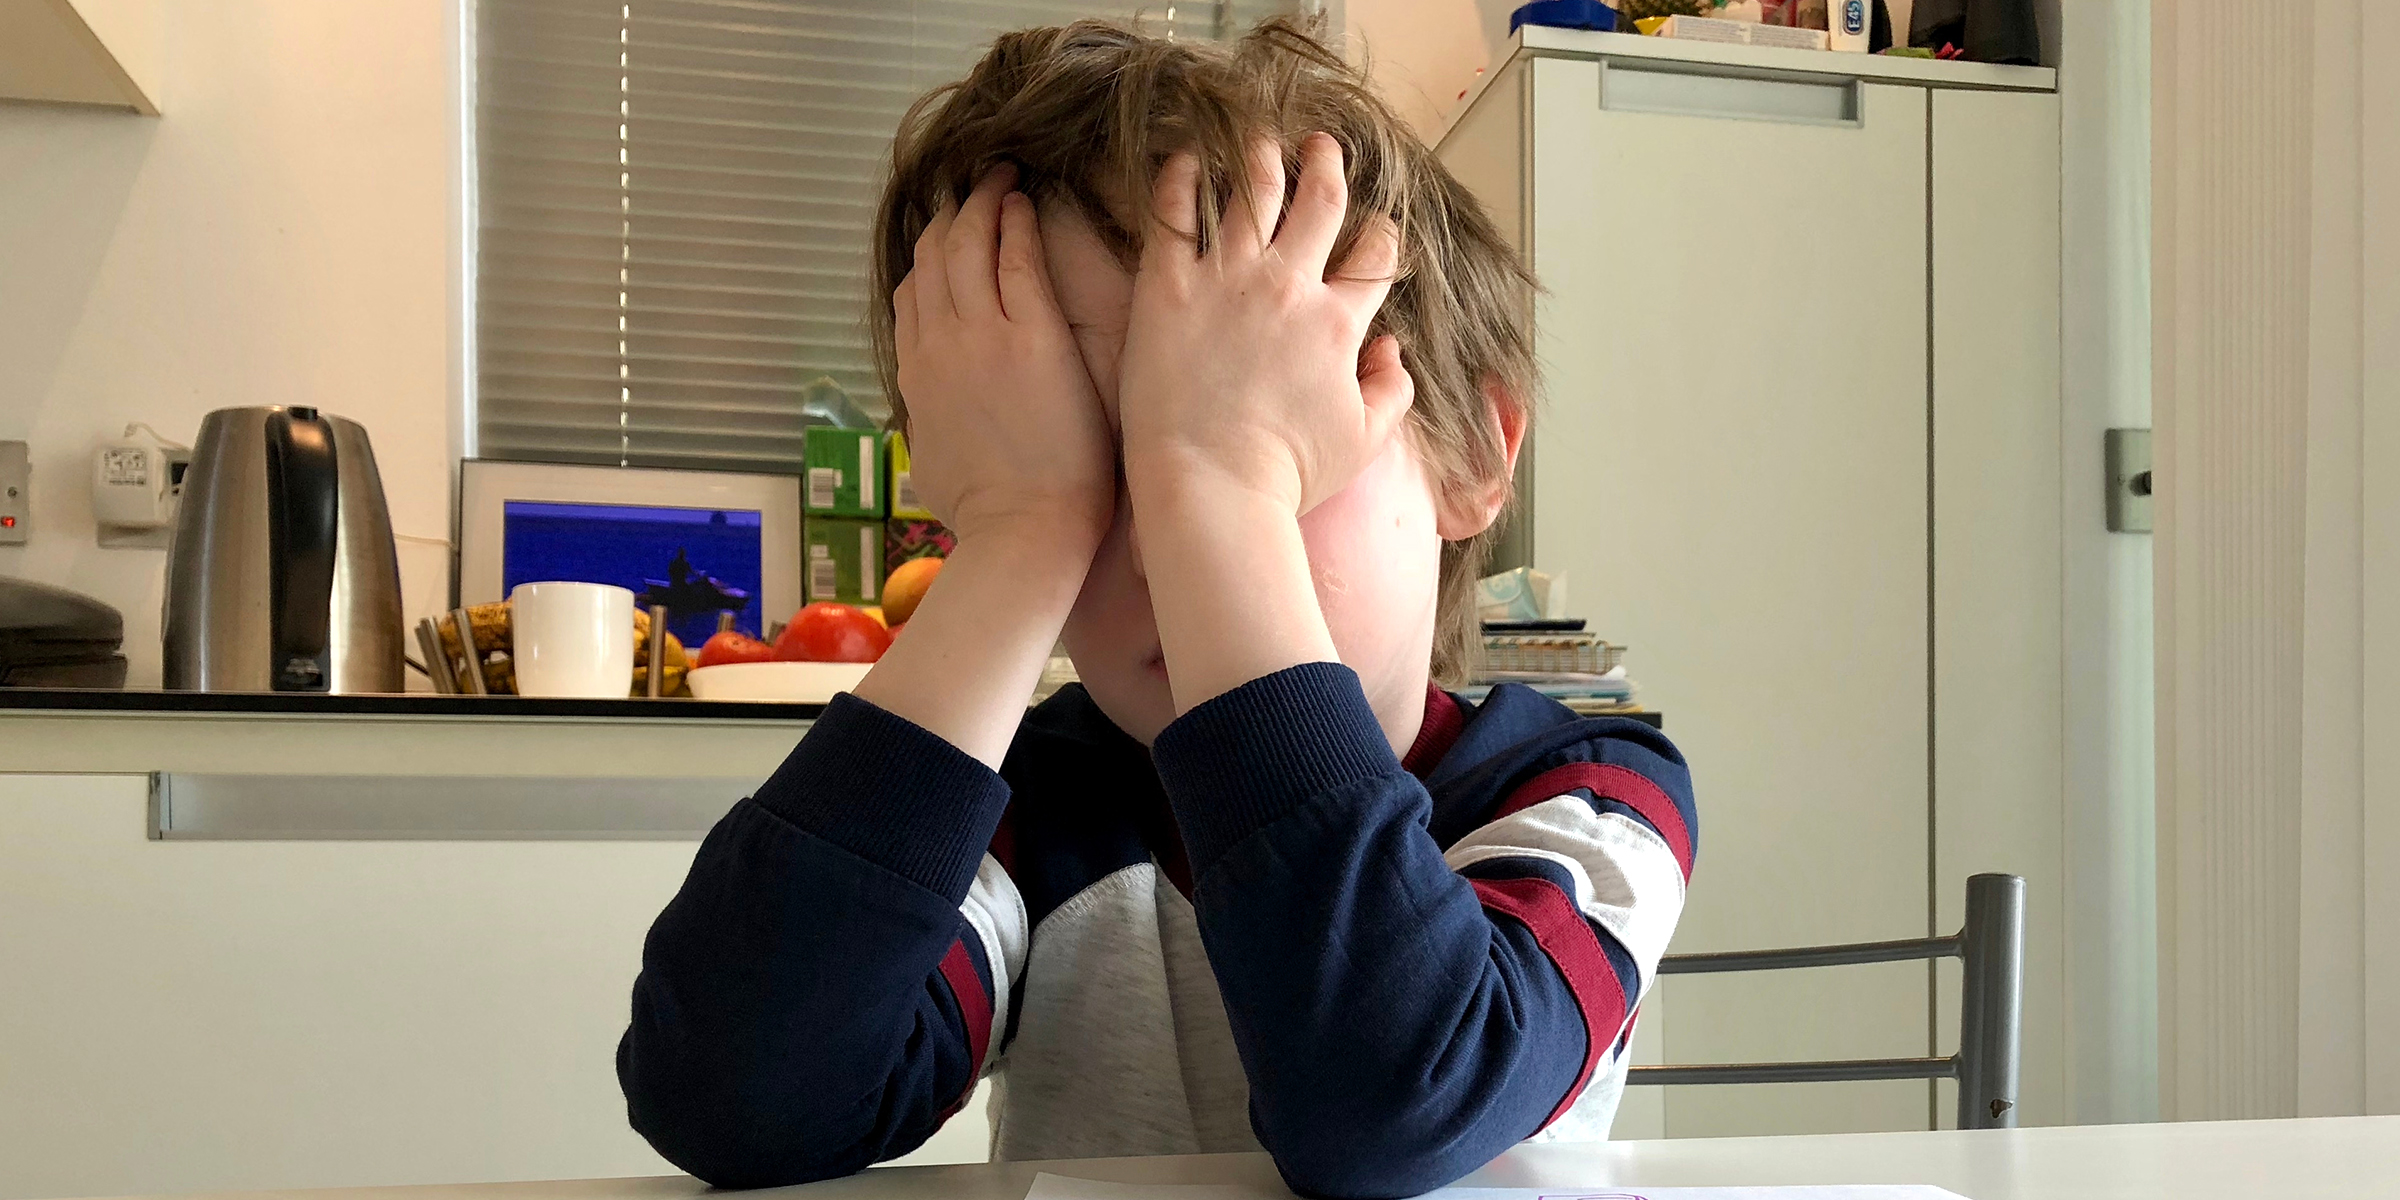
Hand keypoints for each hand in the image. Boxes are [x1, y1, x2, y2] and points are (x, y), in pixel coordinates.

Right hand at [894, 165, 1115, 551]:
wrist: (1024, 533)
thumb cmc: (989, 516)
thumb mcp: (933, 467)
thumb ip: (929, 428)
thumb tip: (928, 425)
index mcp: (916, 377)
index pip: (911, 297)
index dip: (927, 259)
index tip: (946, 237)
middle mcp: (938, 346)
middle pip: (932, 258)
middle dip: (950, 214)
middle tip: (972, 186)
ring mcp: (982, 336)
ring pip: (968, 245)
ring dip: (981, 202)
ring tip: (999, 176)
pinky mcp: (1031, 334)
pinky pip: (1015, 257)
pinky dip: (1014, 221)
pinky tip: (1023, 201)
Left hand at [1116, 132, 1413, 515]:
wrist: (1213, 490)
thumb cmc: (1286, 475)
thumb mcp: (1363, 440)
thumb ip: (1391, 390)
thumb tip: (1393, 351)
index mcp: (1338, 325)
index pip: (1375, 256)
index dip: (1381, 234)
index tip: (1376, 227)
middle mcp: (1288, 288)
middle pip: (1318, 202)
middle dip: (1326, 166)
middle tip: (1321, 147)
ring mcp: (1226, 282)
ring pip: (1252, 192)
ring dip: (1262, 158)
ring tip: (1261, 141)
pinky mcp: (1167, 288)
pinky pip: (1174, 215)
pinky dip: (1181, 179)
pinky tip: (1186, 160)